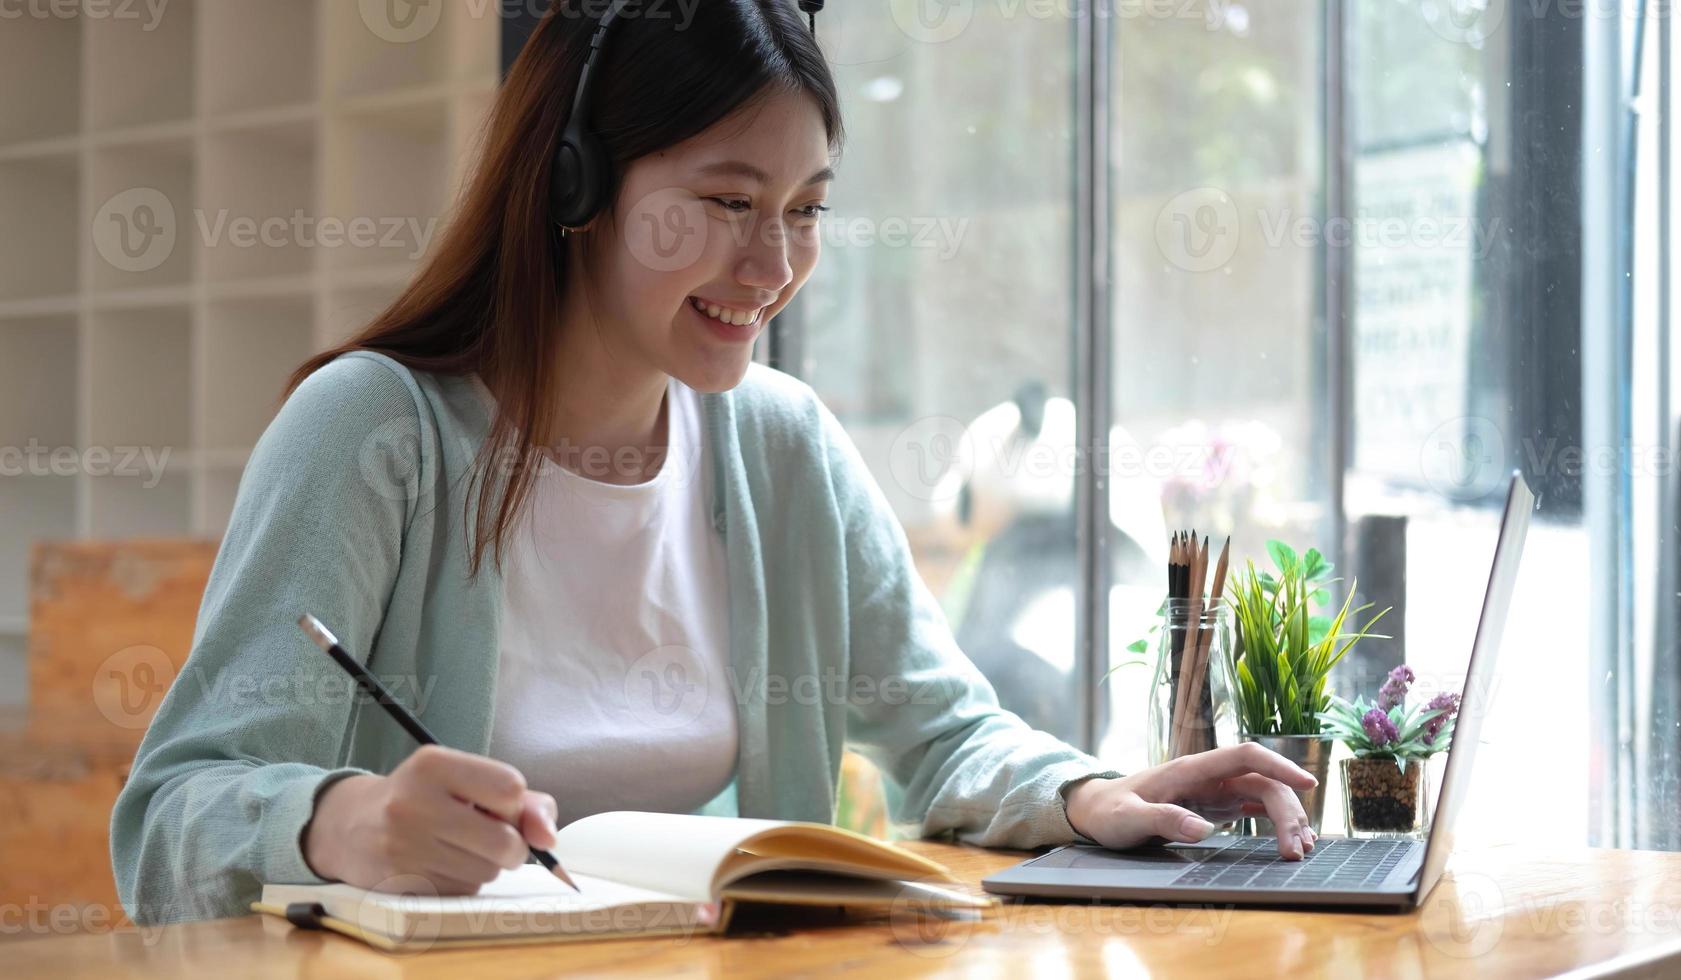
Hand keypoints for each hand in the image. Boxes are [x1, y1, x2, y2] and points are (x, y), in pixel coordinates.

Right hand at [302, 744, 559, 893]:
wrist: (352, 825)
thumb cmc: (425, 799)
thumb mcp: (466, 782)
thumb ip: (523, 803)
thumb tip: (549, 839)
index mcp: (434, 764)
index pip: (510, 787)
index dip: (514, 806)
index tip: (496, 808)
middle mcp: (413, 802)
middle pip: (504, 841)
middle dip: (509, 847)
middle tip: (487, 839)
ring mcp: (402, 845)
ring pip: (485, 873)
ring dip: (483, 868)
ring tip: (456, 850)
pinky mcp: (397, 882)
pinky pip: (460, 894)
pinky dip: (460, 885)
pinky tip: (437, 867)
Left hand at [1062, 742, 1320, 859]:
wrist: (1096, 811)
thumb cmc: (1109, 812)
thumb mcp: (1129, 819)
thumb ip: (1163, 820)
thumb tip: (1203, 829)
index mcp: (1190, 769)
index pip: (1245, 756)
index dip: (1279, 765)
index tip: (1308, 784)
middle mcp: (1208, 776)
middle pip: (1263, 781)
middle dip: (1288, 811)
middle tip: (1297, 851)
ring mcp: (1214, 791)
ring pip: (1264, 795)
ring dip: (1287, 819)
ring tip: (1299, 850)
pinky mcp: (1215, 807)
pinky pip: (1255, 810)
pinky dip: (1276, 823)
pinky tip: (1292, 840)